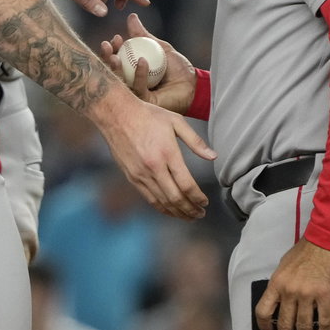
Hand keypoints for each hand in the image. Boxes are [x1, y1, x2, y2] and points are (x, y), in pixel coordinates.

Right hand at [88, 85, 214, 219]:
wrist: (116, 114)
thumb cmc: (148, 115)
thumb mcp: (176, 121)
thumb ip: (195, 141)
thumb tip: (213, 157)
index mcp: (167, 153)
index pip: (186, 184)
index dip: (198, 198)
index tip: (205, 202)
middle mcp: (153, 167)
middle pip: (175, 198)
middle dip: (190, 210)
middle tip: (200, 214)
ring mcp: (140, 174)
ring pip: (162, 202)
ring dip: (177, 212)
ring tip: (189, 216)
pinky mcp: (131, 177)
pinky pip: (148, 198)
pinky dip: (161, 207)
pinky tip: (170, 210)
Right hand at [100, 13, 195, 113]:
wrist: (193, 84)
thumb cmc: (178, 68)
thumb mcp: (159, 47)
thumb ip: (143, 35)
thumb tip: (132, 17)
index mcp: (132, 71)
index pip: (117, 59)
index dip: (112, 49)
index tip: (115, 38)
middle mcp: (131, 83)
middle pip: (113, 71)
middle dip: (106, 58)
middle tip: (107, 46)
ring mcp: (137, 94)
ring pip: (121, 82)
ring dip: (115, 67)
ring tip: (115, 56)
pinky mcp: (145, 103)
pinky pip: (138, 88)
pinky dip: (139, 74)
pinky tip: (142, 62)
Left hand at [255, 239, 329, 329]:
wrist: (325, 240)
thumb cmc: (304, 251)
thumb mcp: (283, 266)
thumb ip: (280, 285)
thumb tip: (280, 303)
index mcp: (276, 283)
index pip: (264, 310)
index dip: (264, 326)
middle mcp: (290, 291)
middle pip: (284, 324)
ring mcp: (308, 295)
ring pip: (304, 327)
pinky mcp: (326, 296)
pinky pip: (323, 321)